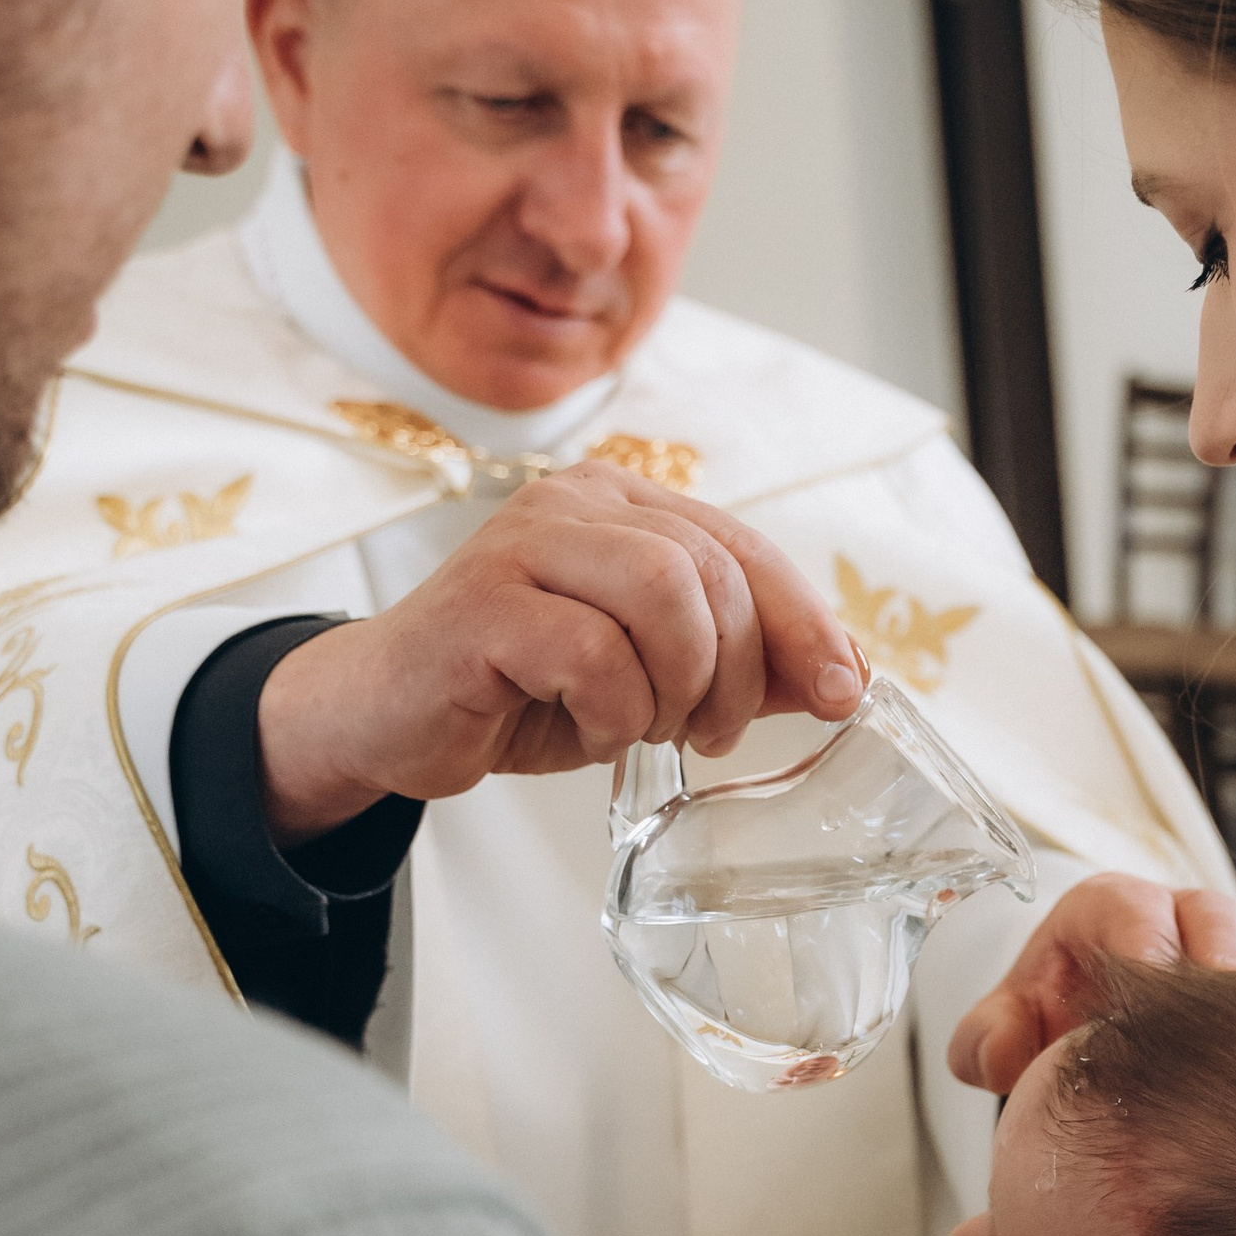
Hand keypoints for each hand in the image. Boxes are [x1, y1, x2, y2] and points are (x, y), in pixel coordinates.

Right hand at [256, 467, 863, 843]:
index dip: (804, 620)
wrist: (390, 719)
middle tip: (707, 732)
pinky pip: (593, 653)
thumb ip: (740, 668)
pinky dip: (612, 711)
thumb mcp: (651, 682)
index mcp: (622, 506)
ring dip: (674, 687)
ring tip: (642, 728)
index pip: (744, 547)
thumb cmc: (521, 691)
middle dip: (734, 672)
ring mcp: (522, 545)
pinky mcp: (482, 604)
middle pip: (712, 572)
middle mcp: (573, 503)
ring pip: (662, 596)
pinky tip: (588, 729)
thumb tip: (845, 676)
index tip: (842, 690)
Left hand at [945, 874, 1235, 1095]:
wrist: (1109, 1050)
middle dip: (1218, 971)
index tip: (1149, 999)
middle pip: (1214, 921)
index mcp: (1110, 909)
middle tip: (1219, 1028)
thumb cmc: (1055, 1028)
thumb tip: (998, 1054)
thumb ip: (986, 1041)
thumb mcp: (1009, 1034)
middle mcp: (1179, 915)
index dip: (1146, 949)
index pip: (1134, 910)